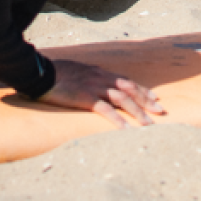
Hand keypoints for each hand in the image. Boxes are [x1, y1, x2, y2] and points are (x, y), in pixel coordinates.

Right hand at [38, 59, 164, 127]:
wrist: (40, 72)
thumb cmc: (55, 73)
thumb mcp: (77, 71)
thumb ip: (89, 77)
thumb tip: (94, 84)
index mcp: (100, 72)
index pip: (126, 81)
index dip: (142, 90)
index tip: (154, 98)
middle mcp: (101, 78)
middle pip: (130, 89)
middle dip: (147, 101)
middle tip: (160, 111)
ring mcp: (94, 87)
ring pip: (123, 100)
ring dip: (137, 112)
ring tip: (148, 124)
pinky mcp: (85, 98)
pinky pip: (106, 110)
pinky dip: (118, 120)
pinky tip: (126, 129)